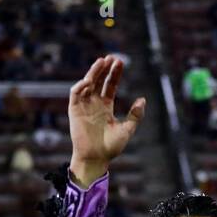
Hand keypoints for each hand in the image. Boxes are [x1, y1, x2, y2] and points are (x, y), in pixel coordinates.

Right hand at [68, 55, 145, 186]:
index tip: (120, 62)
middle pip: (98, 80)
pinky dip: (80, 86)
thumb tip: (142, 99)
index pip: (109, 85)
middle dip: (104, 69)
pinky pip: (75, 94)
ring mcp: (84, 106)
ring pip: (87, 84)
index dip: (114, 74)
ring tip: (102, 62)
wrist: (96, 159)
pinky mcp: (74, 110)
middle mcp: (94, 104)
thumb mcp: (127, 130)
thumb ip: (135, 115)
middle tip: (112, 58)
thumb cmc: (111, 147)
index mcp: (106, 107)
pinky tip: (88, 81)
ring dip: (93, 72)